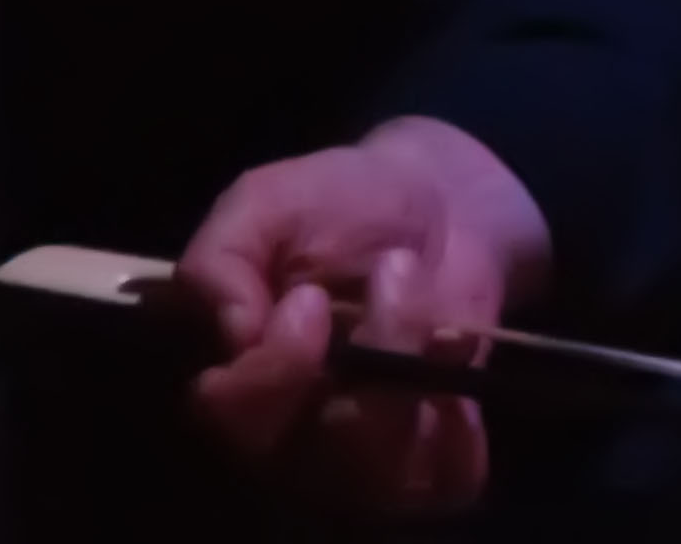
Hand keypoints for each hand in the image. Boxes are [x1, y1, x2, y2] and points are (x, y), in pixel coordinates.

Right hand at [178, 115, 552, 516]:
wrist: (435, 202)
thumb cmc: (335, 205)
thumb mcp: (264, 203)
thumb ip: (220, 259)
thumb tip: (231, 332)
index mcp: (237, 378)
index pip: (232, 417)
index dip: (275, 368)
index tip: (310, 300)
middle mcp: (291, 434)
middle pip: (315, 453)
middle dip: (371, 351)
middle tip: (394, 269)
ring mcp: (364, 453)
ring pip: (384, 468)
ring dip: (417, 364)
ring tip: (425, 288)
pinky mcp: (431, 452)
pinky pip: (447, 478)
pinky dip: (460, 425)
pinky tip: (456, 355)